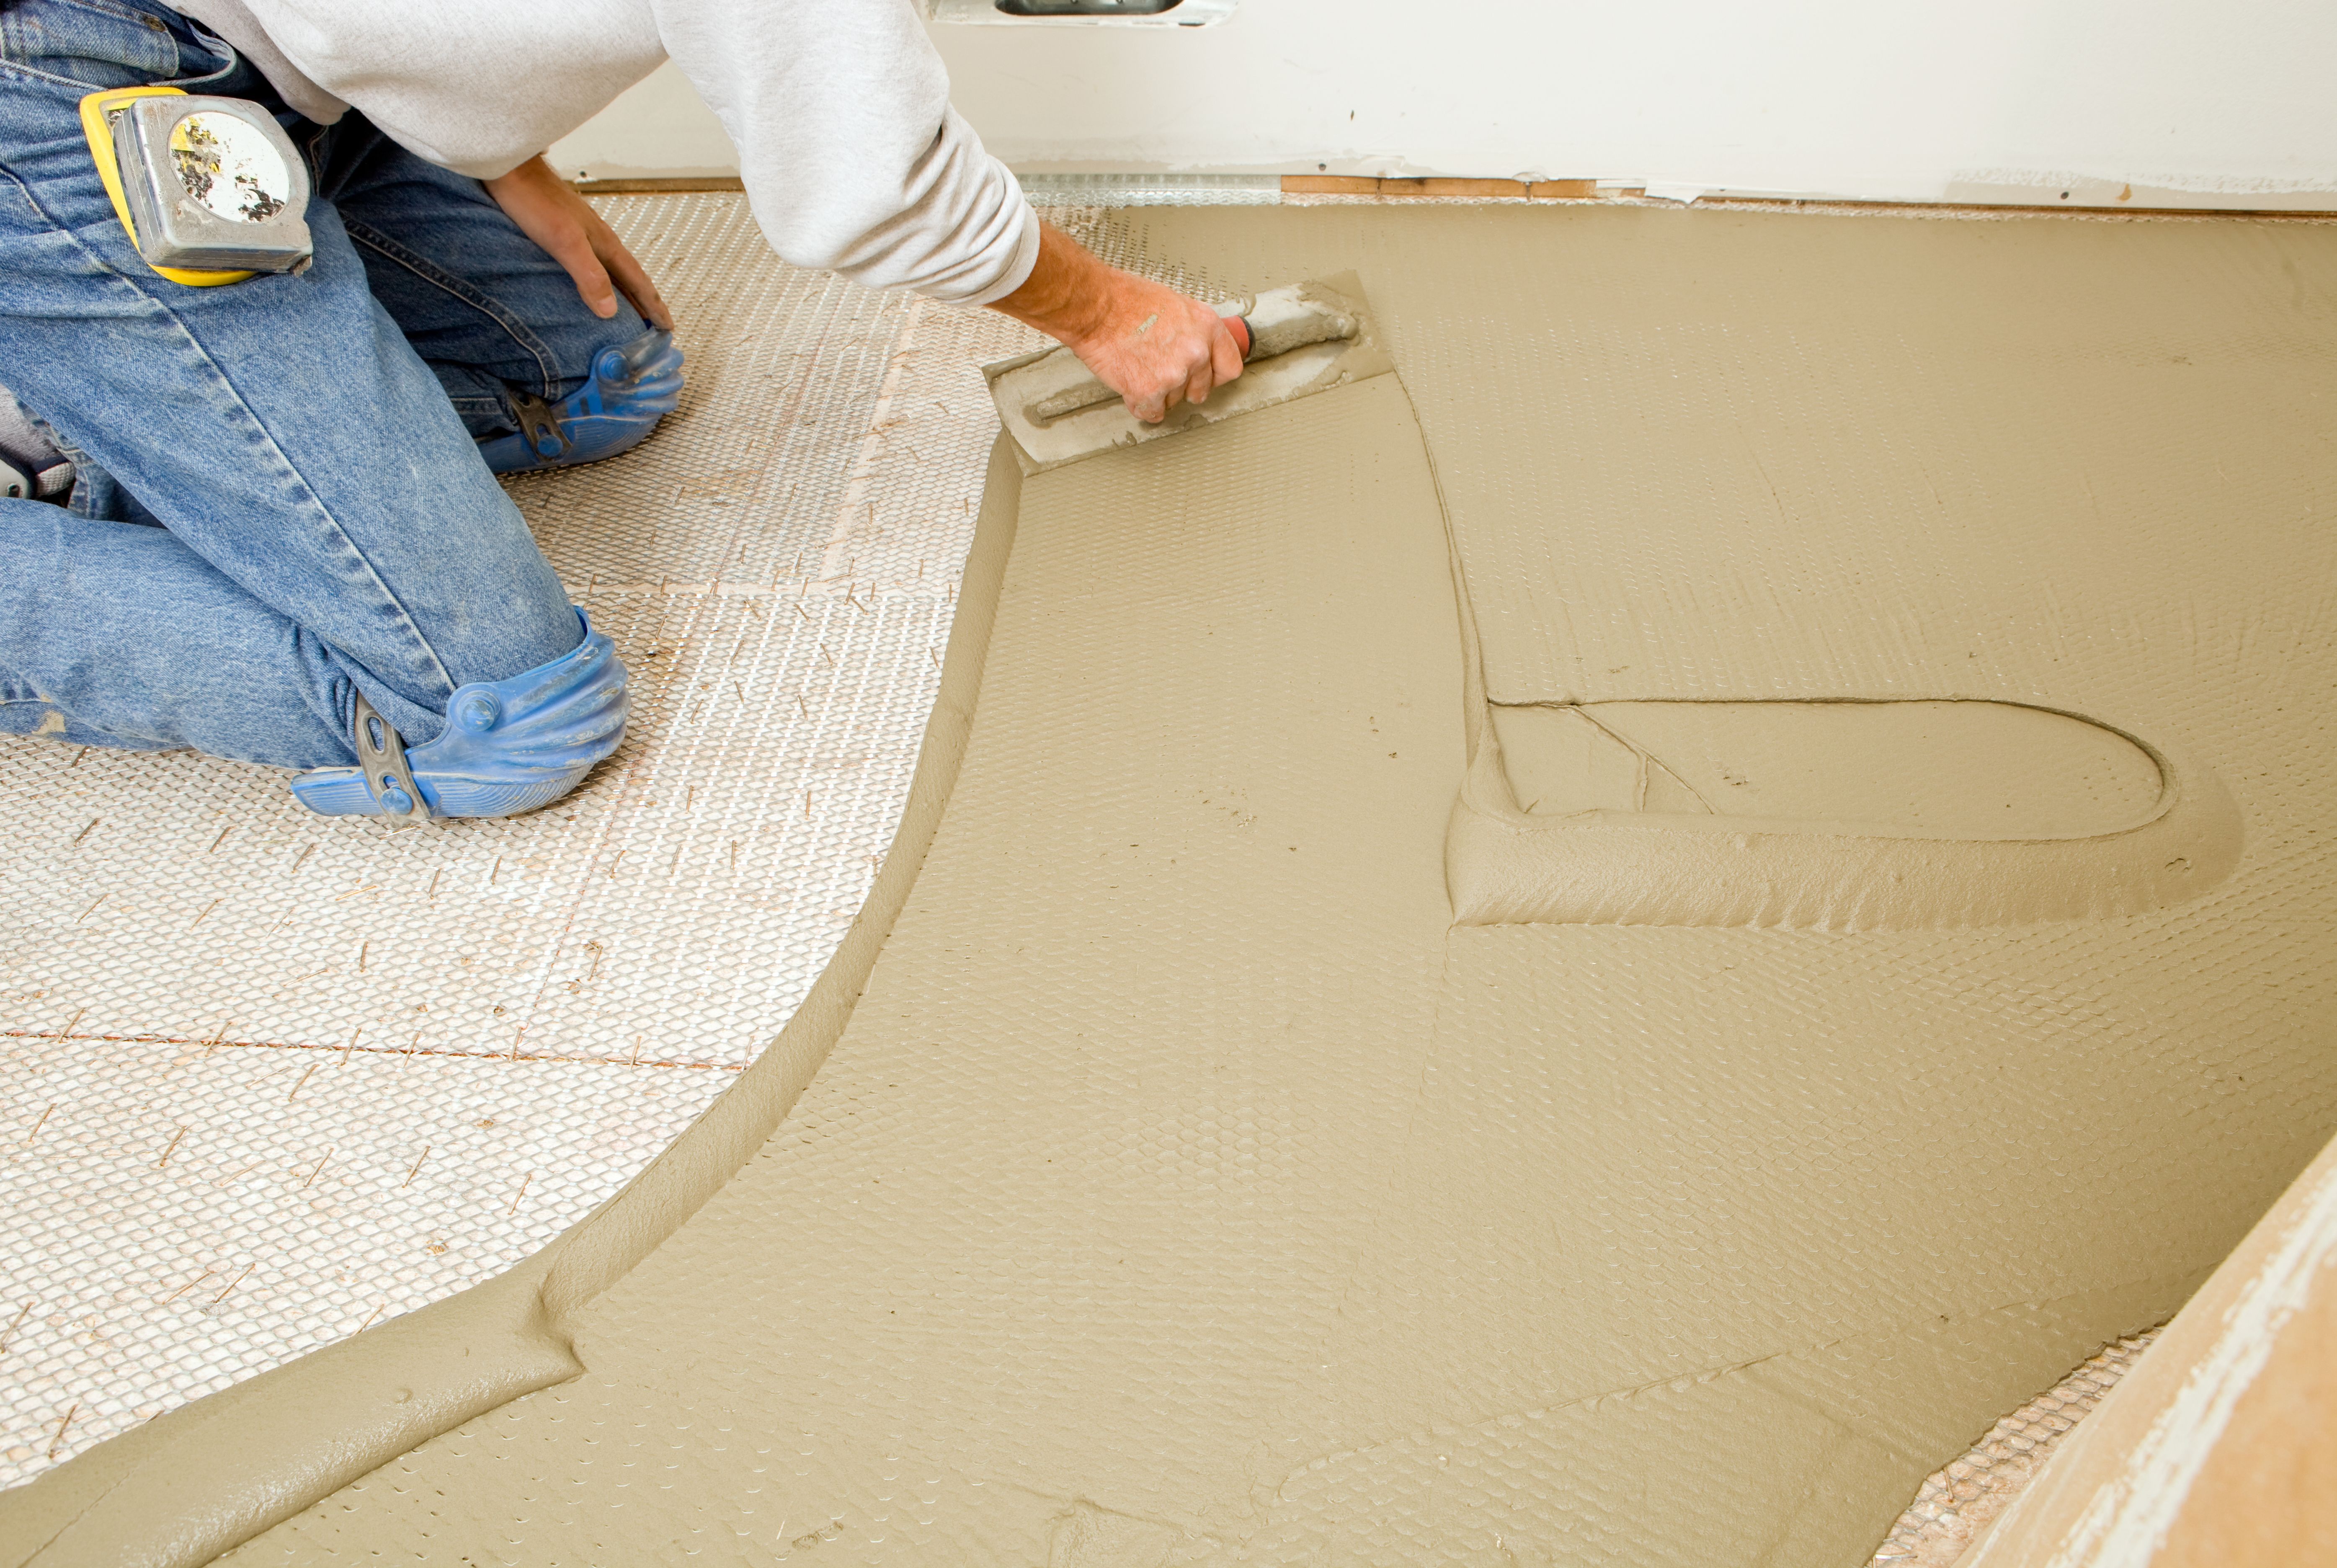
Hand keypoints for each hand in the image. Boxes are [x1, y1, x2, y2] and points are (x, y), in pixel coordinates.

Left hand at [482, 156, 673, 331]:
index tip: (668, 327)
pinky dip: (598, 280)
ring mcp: (580, 234)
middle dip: (643, 302)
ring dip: (621, 292)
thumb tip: (610, 310)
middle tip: (655, 326)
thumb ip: (589, 274)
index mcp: (604, 243)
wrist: (508, 167)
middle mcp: (597, 239)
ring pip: (610, 270)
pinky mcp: (562, 231)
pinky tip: (587, 284)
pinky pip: (589, 264)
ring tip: (626, 311)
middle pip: (628, 277)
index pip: (638, 280)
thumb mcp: (565, 241)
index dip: (654, 305)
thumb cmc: (533, 199)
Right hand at [989, 221, 1243, 422]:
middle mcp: (1196, 352)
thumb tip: (1200, 350)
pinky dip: (1140, 405)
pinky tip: (1130, 386)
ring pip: (1175, 402)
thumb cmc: (1125, 300)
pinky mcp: (1150, 392)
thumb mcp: (1175, 306)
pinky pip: (1152, 413)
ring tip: (1139, 370)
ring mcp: (1174, 374)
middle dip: (1183, 387)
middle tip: (1163, 374)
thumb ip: (1193, 331)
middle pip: (1202, 389)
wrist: (1095, 307)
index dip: (1216, 375)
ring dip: (1158, 394)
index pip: (1231, 366)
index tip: (1208, 377)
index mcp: (1207, 326)